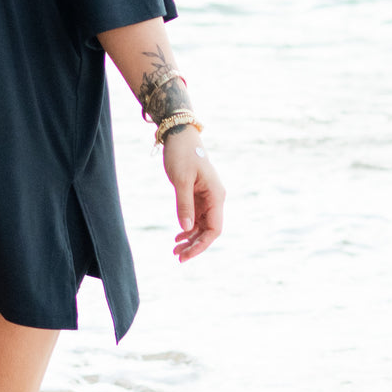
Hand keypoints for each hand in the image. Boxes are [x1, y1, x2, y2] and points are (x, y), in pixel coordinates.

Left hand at [162, 128, 224, 261]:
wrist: (179, 135)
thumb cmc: (181, 154)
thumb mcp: (181, 180)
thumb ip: (184, 205)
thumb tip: (187, 229)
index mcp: (216, 195)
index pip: (214, 229)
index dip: (201, 245)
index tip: (186, 255)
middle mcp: (215, 198)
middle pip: (209, 230)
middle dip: (195, 245)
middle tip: (177, 256)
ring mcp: (207, 196)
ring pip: (202, 225)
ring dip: (190, 238)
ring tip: (175, 249)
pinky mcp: (198, 193)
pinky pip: (196, 216)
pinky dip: (188, 227)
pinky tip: (178, 235)